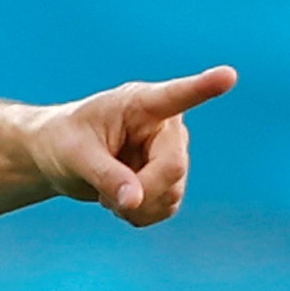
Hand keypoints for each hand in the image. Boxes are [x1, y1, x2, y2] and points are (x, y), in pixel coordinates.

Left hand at [28, 67, 236, 225]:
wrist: (61, 160)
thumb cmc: (64, 143)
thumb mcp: (75, 156)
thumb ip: (105, 175)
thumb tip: (135, 201)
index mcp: (142, 103)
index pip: (177, 95)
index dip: (204, 87)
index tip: (229, 75)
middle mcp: (166, 126)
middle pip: (174, 167)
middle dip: (141, 191)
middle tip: (106, 200)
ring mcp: (172, 154)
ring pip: (171, 194)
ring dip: (136, 206)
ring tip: (108, 193)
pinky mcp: (170, 181)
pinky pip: (166, 208)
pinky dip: (140, 215)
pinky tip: (121, 202)